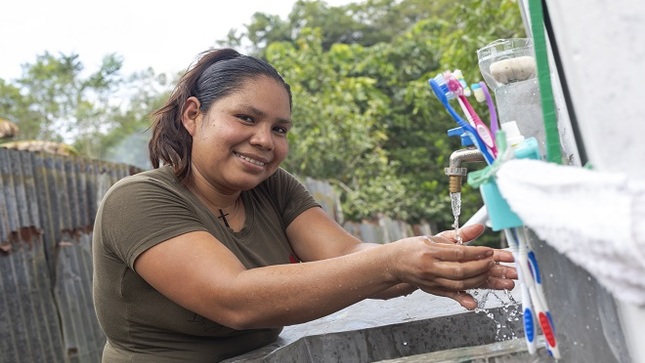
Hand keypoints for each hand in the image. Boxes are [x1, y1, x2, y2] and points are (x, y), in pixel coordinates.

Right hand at [387, 224, 516, 309]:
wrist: (393, 263)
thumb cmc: (413, 248)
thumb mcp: (435, 237)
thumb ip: (460, 234)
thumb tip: (479, 227)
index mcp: (431, 251)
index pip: (458, 253)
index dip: (477, 253)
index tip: (490, 251)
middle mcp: (431, 267)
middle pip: (461, 270)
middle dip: (481, 268)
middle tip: (493, 263)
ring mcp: (431, 281)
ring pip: (458, 283)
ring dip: (478, 280)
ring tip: (490, 275)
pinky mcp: (433, 290)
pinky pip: (450, 295)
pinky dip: (463, 299)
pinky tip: (474, 303)